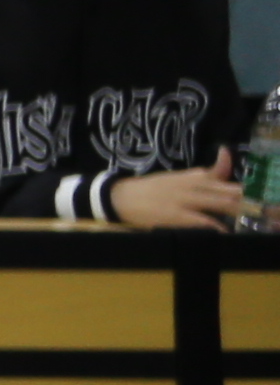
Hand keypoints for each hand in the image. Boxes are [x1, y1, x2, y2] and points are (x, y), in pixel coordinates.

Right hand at [109, 163, 264, 233]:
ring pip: (219, 204)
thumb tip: (227, 152)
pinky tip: (227, 232)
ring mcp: (184, 201)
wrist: (121, 197)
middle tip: (270, 208)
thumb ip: (209, 171)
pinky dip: (215, 227)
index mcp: (197, 177)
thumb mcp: (182, 177)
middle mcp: (194, 186)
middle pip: (230, 192)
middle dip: (252, 200)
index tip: (267, 192)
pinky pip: (200, 221)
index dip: (250, 187)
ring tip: (258, 218)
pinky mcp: (174, 216)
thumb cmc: (154, 189)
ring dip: (240, 212)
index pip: (229, 178)